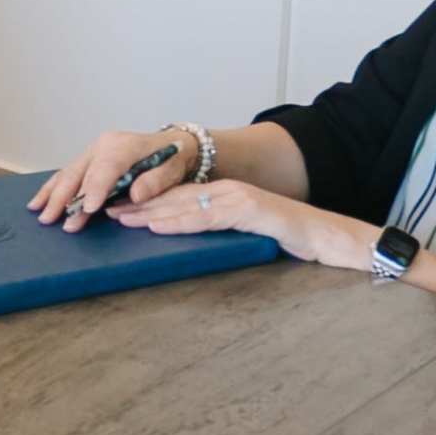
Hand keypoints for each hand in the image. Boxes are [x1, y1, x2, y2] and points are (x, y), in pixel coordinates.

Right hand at [26, 127, 196, 226]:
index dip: (95, 189)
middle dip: (66, 198)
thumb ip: (155, 181)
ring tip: (41, 214)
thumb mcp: (172, 170)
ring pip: (68, 174)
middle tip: (54, 220)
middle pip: (80, 173)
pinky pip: (66, 174)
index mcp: (124, 145)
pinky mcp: (87, 161)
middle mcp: (103, 146)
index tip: (86, 209)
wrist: (171, 144)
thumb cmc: (171, 159)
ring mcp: (92, 152)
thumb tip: (136, 194)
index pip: (105, 168)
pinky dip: (52, 189)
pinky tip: (38, 202)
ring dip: (53, 195)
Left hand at [110, 175, 365, 270]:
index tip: (115, 210)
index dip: (145, 203)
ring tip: (120, 219)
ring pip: (187, 205)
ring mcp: (240, 199)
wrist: (332, 239)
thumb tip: (188, 243)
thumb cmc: (291, 242)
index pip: (178, 197)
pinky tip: (159, 227)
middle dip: (138, 205)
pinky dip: (181, 223)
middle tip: (103, 211)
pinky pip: (209, 218)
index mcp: (226, 196)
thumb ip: (220, 233)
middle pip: (175, 197)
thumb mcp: (247, 237)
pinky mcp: (252, 211)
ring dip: (150, 213)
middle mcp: (229, 191)